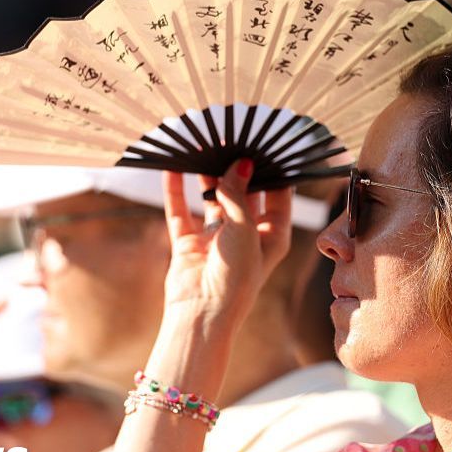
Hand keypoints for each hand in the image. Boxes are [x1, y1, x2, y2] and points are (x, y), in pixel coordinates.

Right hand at [162, 159, 291, 331]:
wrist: (201, 313)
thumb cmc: (236, 277)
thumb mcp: (244, 229)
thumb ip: (238, 194)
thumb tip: (240, 163)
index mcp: (273, 235)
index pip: (278, 195)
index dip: (273, 170)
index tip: (267, 143)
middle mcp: (247, 234)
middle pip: (244, 193)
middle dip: (237, 168)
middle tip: (231, 138)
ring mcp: (217, 238)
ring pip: (212, 198)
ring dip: (207, 176)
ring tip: (203, 147)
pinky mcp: (190, 243)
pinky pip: (182, 211)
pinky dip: (177, 190)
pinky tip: (172, 168)